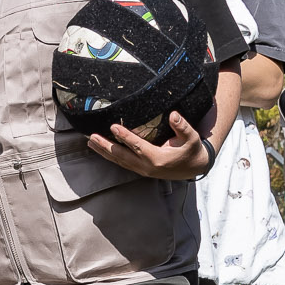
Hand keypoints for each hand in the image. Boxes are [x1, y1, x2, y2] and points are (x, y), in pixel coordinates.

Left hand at [88, 112, 213, 180]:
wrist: (193, 168)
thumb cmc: (191, 150)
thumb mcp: (191, 138)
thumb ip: (182, 127)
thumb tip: (173, 114)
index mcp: (157, 159)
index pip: (137, 146)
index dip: (125, 136)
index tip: (113, 126)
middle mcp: (146, 167)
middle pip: (122, 156)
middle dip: (106, 146)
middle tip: (92, 137)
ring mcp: (142, 170)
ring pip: (119, 161)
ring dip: (103, 152)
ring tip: (90, 142)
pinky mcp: (140, 170)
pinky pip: (122, 163)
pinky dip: (110, 156)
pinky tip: (100, 149)